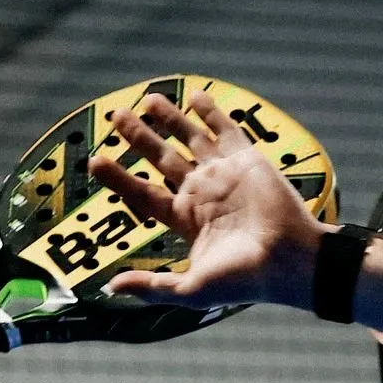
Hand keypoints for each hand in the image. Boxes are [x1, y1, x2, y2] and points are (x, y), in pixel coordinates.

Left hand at [89, 92, 323, 318]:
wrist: (287, 260)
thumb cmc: (243, 280)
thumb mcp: (190, 288)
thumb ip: (152, 284)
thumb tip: (111, 287)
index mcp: (186, 219)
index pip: (143, 192)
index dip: (119, 178)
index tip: (95, 161)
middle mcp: (201, 192)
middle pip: (161, 158)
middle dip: (138, 137)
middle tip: (116, 117)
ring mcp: (223, 173)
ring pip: (189, 138)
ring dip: (169, 118)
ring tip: (148, 100)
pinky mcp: (245, 159)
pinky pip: (224, 129)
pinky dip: (210, 111)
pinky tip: (193, 95)